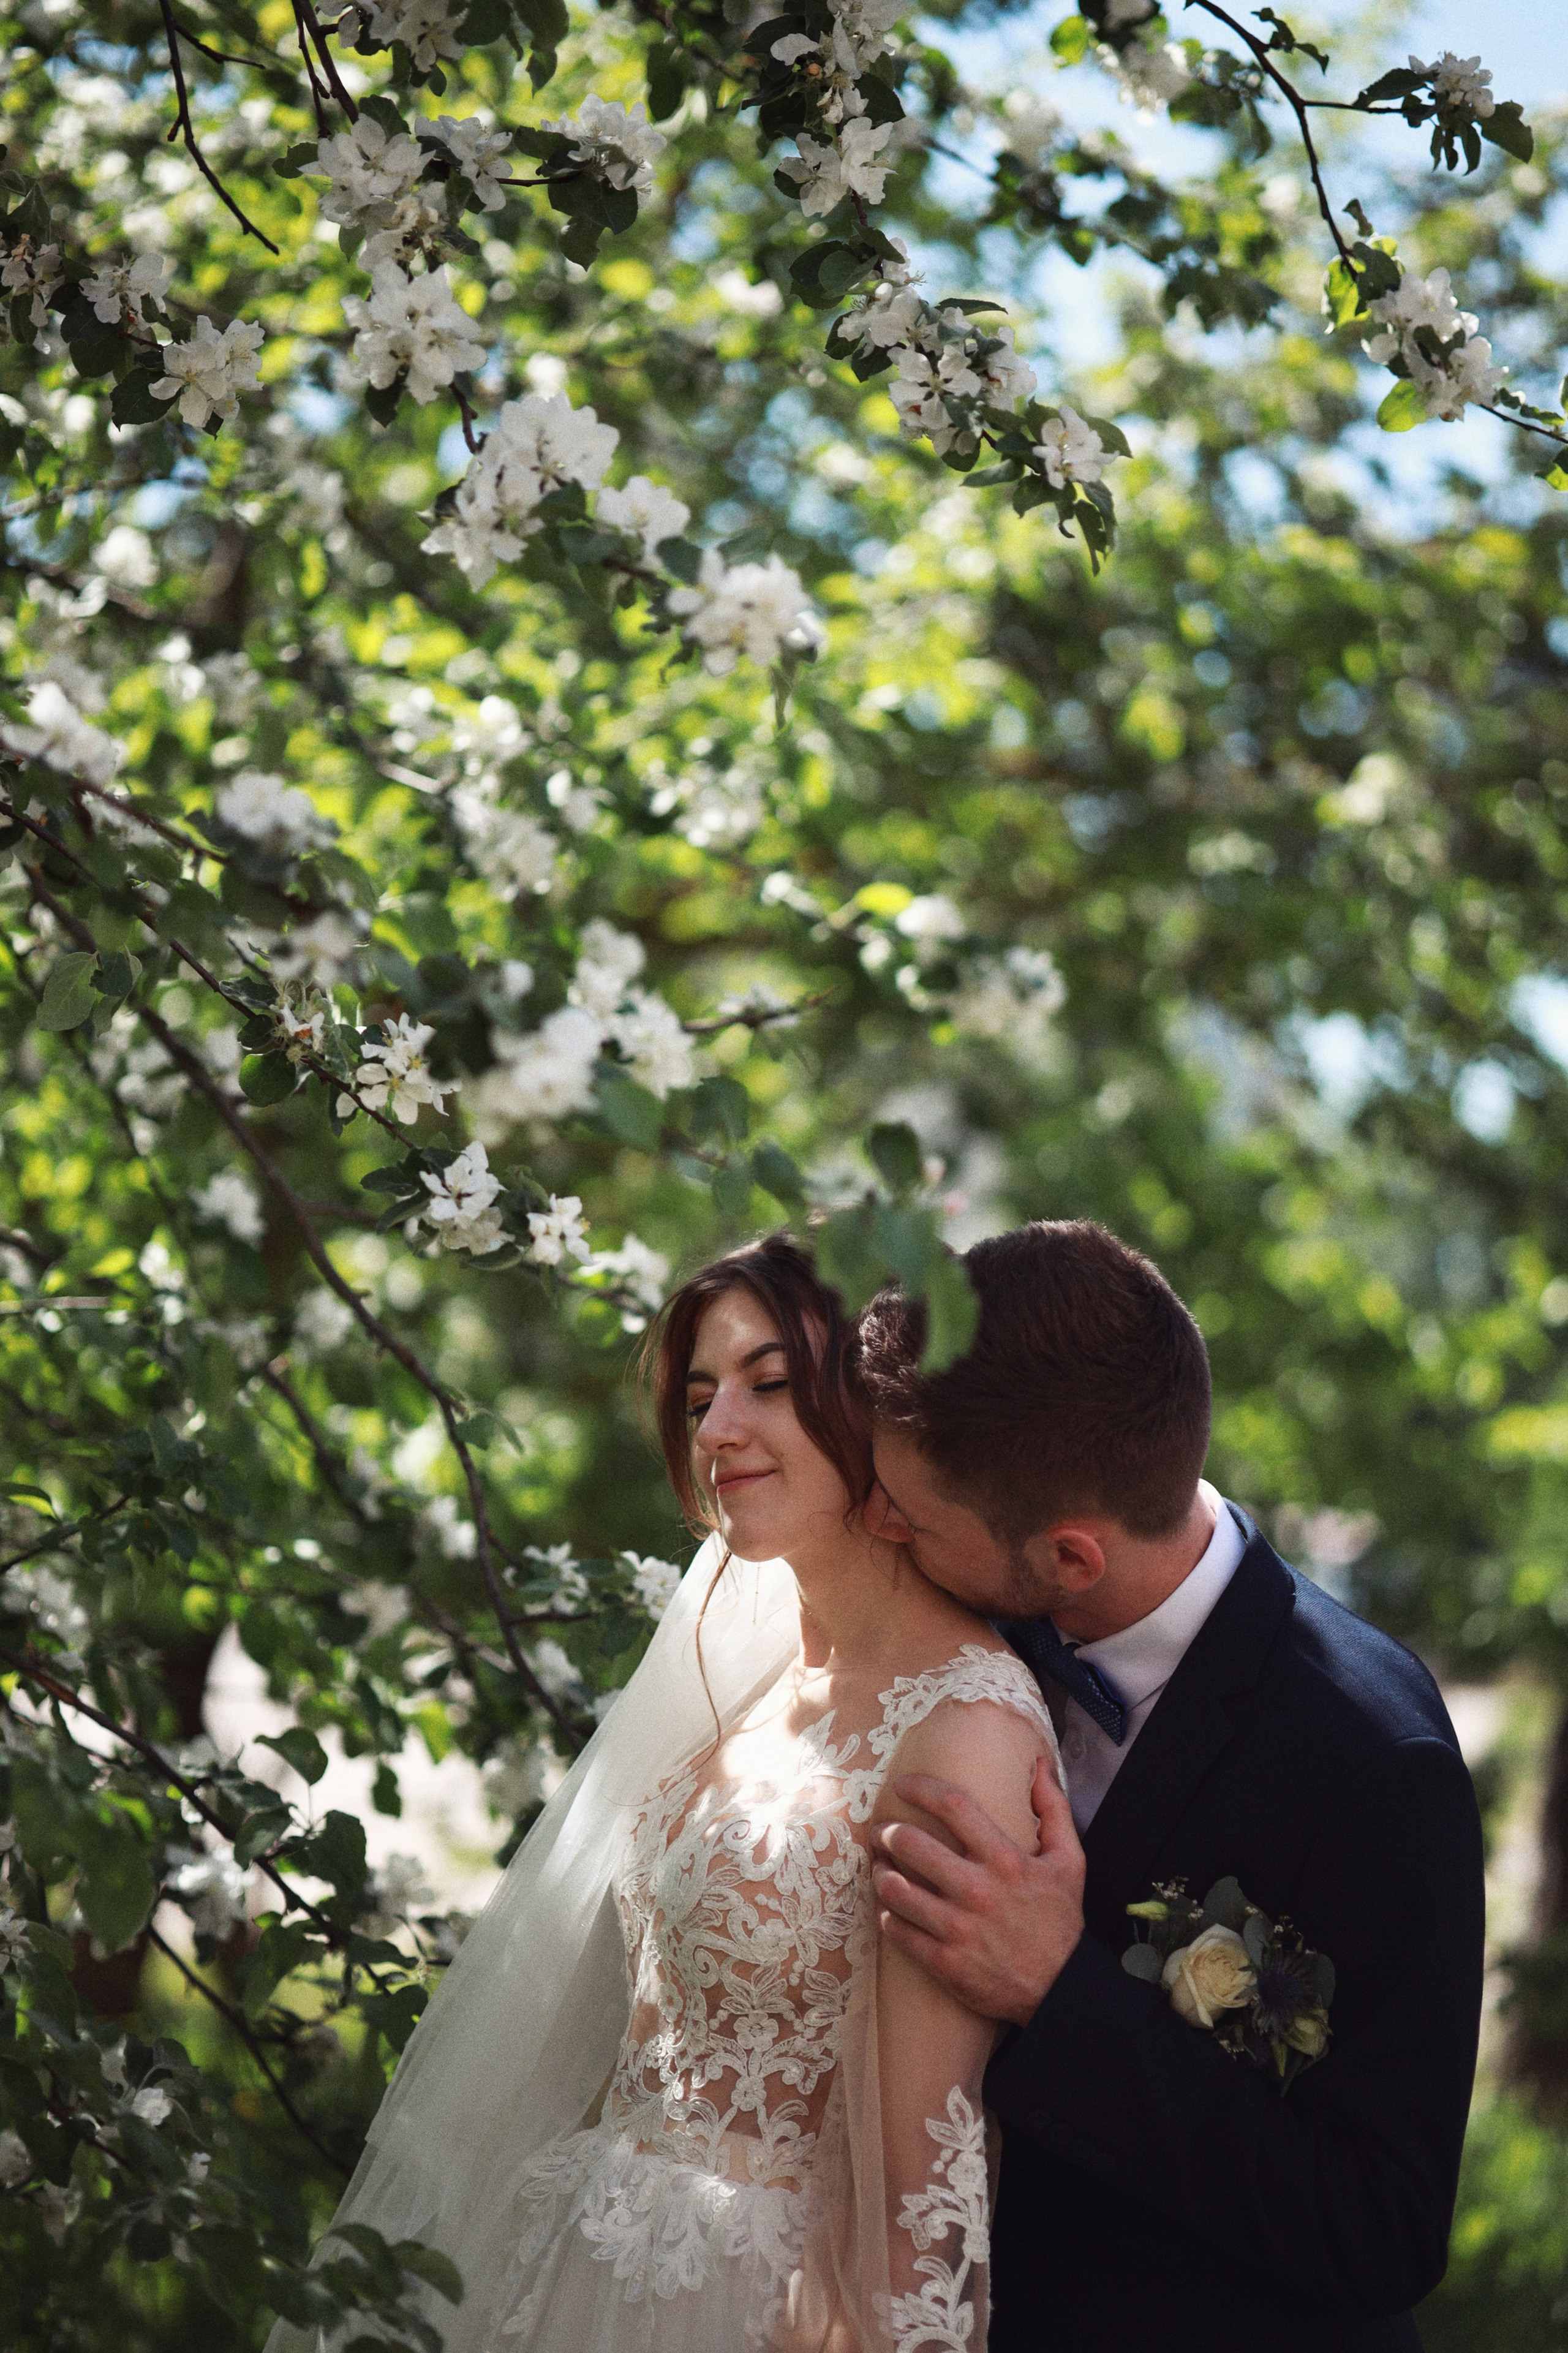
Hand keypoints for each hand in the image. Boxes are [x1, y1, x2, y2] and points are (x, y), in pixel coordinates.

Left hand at [870, 1757, 1085, 2028]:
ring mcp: (958, 1929)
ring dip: (880, 1873)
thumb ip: (1053, 1808)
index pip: (952, 1805)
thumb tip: (1039, 1765)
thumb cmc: (1061, 1922)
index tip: (902, 1784)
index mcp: (1005, 1859)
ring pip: (896, 1890)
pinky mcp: (946, 1963)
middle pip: (911, 1844)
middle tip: (880, 1830)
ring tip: (880, 1867)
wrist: (1063, 1990)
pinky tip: (889, 1909)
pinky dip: (887, 1916)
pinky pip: (898, 1932)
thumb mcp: (1070, 1861)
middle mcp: (977, 1891)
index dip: (920, 1787)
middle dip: (886, 1831)